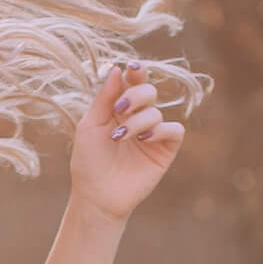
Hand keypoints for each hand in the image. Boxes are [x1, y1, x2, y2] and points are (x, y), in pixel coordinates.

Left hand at [70, 60, 185, 222]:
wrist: (97, 195)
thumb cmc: (89, 161)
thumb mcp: (91, 125)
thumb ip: (105, 98)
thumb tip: (118, 68)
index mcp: (118, 108)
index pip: (131, 83)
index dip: (135, 72)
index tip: (132, 68)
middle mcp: (137, 118)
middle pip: (148, 91)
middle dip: (136, 94)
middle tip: (121, 108)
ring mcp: (152, 134)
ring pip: (156, 112)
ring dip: (139, 121)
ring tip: (121, 136)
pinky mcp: (164, 150)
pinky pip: (174, 130)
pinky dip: (160, 130)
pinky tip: (144, 139)